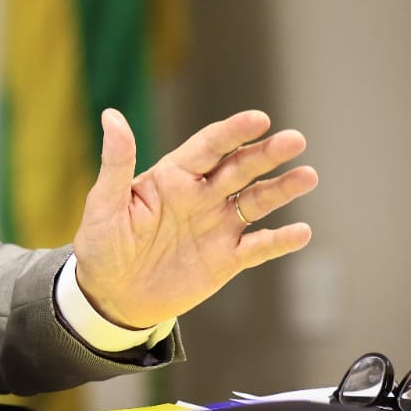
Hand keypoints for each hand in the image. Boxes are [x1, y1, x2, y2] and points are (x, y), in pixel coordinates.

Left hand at [72, 108, 317, 329]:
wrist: (111, 295)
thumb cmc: (102, 243)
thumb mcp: (105, 202)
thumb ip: (116, 161)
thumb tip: (111, 115)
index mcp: (173, 176)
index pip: (209, 146)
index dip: (234, 132)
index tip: (260, 119)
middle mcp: (201, 195)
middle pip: (240, 168)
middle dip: (267, 153)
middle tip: (294, 140)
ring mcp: (217, 226)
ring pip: (256, 201)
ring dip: (282, 189)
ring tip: (307, 176)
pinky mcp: (226, 259)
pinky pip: (258, 247)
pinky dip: (279, 240)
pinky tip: (301, 231)